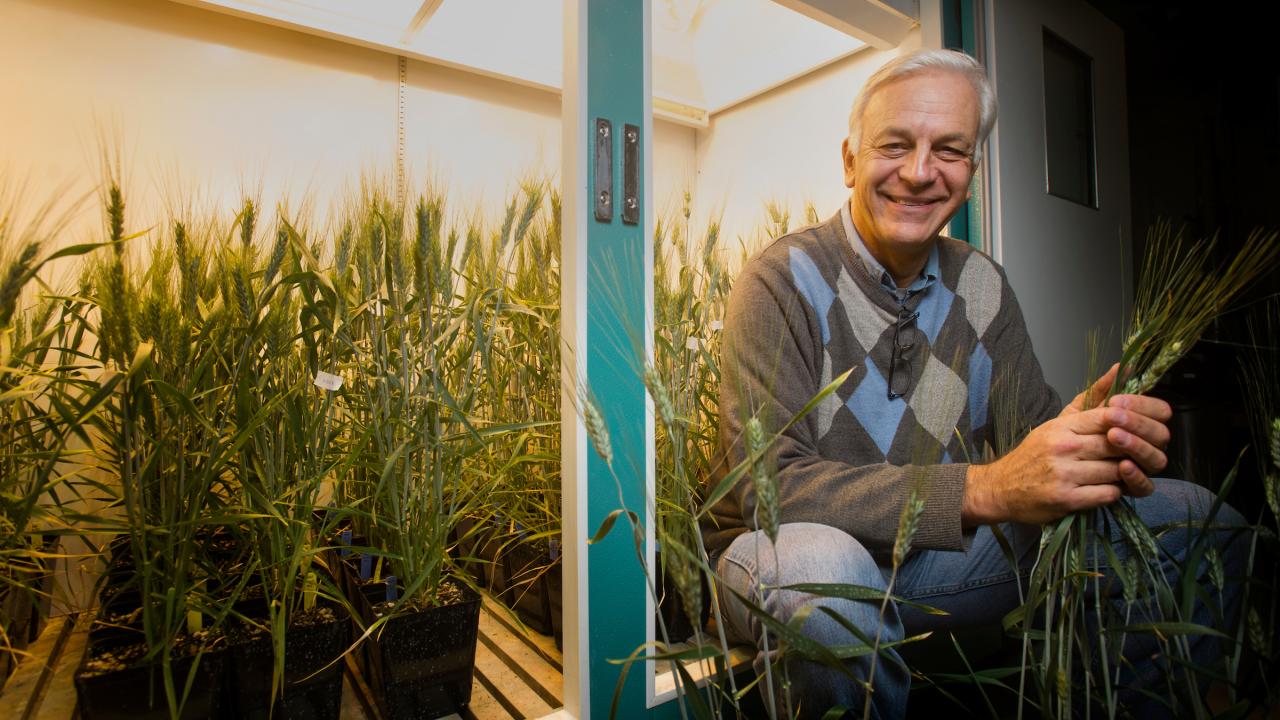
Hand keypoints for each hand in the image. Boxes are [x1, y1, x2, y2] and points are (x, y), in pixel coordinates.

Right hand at [963, 364, 1171, 525]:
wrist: (1000, 488)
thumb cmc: (1035, 454)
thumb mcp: (1058, 423)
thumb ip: (1092, 398)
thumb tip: (1122, 368)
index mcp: (1062, 427)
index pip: (1108, 417)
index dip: (1128, 424)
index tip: (1133, 432)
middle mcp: (1062, 448)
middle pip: (1116, 444)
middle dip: (1130, 451)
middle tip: (1133, 456)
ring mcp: (1064, 474)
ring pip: (1115, 470)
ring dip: (1123, 474)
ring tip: (1119, 472)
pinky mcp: (1066, 500)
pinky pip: (1107, 494)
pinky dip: (1113, 492)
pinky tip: (1105, 488)